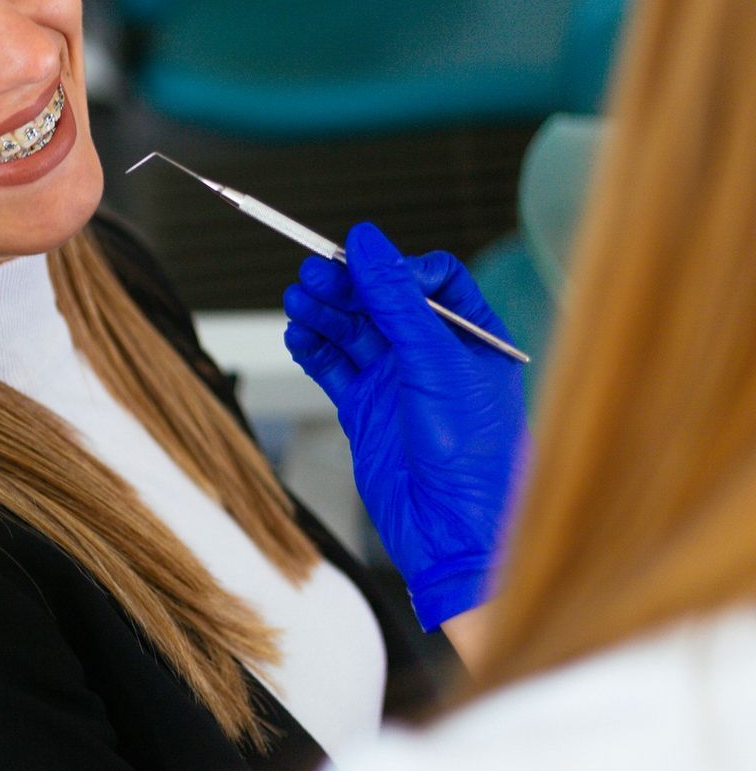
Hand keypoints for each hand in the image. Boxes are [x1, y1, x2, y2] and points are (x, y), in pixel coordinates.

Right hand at [282, 224, 526, 629]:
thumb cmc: (471, 453)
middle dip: (346, 286)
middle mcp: (433, 356)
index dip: (394, 268)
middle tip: (312, 275)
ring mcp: (395, 383)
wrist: (450, 528)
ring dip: (323, 312)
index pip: (431, 279)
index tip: (362, 265)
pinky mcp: (364, 410)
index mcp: (470, 337)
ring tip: (298, 301)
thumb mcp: (434, 362)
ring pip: (351, 331)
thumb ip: (397, 300)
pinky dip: (312, 348)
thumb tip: (367, 242)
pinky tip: (299, 336)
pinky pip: (332, 367)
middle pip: (380, 301)